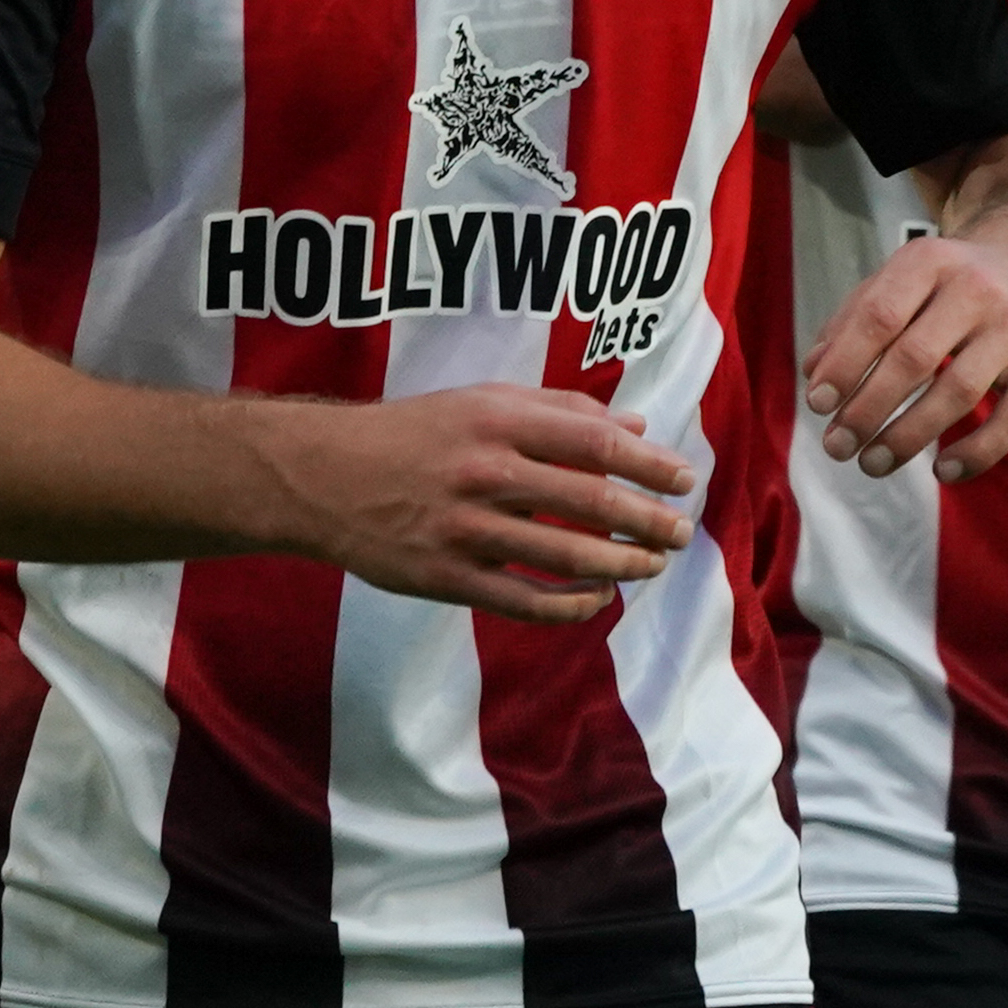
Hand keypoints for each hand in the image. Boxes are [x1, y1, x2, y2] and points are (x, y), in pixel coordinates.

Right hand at [263, 386, 689, 624]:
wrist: (320, 476)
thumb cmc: (413, 432)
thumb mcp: (482, 401)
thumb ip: (561, 410)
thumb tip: (637, 430)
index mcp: (498, 421)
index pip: (596, 443)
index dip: (650, 466)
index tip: (686, 480)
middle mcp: (485, 472)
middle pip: (590, 502)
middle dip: (649, 520)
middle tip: (682, 533)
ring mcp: (465, 529)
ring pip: (566, 556)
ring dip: (622, 565)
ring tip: (652, 565)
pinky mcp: (445, 577)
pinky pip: (524, 601)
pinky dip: (571, 607)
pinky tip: (599, 601)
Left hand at [804, 225, 1007, 481]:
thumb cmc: (957, 280)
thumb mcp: (906, 277)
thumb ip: (856, 317)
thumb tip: (814, 373)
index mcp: (932, 261)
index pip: (880, 315)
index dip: (844, 363)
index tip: (818, 404)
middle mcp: (978, 290)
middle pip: (915, 358)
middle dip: (867, 410)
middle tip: (837, 446)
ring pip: (959, 392)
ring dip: (909, 437)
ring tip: (872, 464)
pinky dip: (978, 452)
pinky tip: (943, 471)